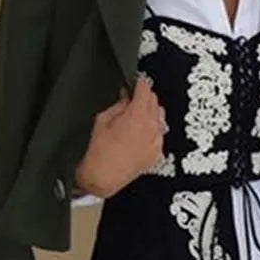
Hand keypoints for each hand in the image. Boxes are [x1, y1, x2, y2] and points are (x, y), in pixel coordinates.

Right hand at [74, 76, 166, 197]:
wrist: (102, 177)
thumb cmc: (99, 152)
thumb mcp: (102, 120)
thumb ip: (118, 104)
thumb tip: (125, 96)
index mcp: (137, 115)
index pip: (145, 89)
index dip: (140, 83)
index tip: (137, 82)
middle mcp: (151, 127)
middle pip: (154, 101)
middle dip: (144, 97)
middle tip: (132, 99)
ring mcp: (156, 140)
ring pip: (160, 116)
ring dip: (150, 112)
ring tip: (136, 117)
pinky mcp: (157, 152)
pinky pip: (159, 133)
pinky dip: (152, 129)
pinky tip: (140, 133)